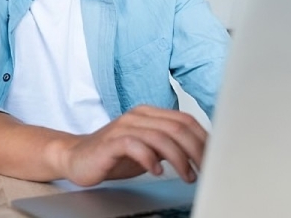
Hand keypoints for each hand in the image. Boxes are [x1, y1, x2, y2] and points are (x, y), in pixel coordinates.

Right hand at [58, 105, 206, 186]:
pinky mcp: (111, 141)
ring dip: (179, 159)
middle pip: (177, 127)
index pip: (185, 120)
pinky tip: (157, 171)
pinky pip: (136, 146)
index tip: (214, 157)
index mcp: (149, 114)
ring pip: (161, 137)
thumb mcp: (148, 148)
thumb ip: (169, 146)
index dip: (203, 138)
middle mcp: (138, 116)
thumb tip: (200, 153)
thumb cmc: (113, 154)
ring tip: (187, 176)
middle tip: (205, 169)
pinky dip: (150, 159)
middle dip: (196, 150)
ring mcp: (124, 127)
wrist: (76, 157)